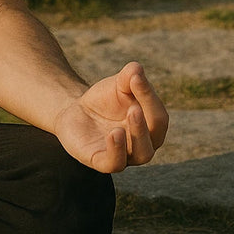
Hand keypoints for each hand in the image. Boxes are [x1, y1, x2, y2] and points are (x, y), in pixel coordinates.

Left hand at [52, 61, 167, 173]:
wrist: (75, 110)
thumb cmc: (104, 100)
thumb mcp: (117, 85)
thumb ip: (129, 77)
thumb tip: (136, 69)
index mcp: (152, 126)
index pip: (159, 116)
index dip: (149, 97)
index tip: (136, 77)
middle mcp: (144, 144)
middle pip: (155, 137)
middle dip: (146, 122)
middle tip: (134, 107)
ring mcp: (125, 155)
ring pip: (142, 154)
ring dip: (137, 136)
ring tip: (128, 116)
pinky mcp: (101, 161)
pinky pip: (114, 164)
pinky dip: (116, 151)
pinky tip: (113, 133)